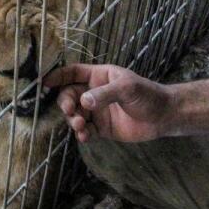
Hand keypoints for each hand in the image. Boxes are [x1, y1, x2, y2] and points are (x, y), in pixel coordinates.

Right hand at [44, 64, 173, 142]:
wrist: (163, 116)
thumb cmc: (147, 94)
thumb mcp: (127, 88)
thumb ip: (105, 94)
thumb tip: (83, 102)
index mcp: (99, 76)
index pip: (74, 73)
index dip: (59, 76)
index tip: (45, 83)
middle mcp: (94, 92)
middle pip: (70, 95)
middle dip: (65, 103)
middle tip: (70, 111)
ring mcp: (97, 111)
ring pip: (75, 114)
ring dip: (73, 120)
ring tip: (80, 126)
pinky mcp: (101, 128)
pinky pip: (85, 130)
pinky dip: (81, 133)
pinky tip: (84, 136)